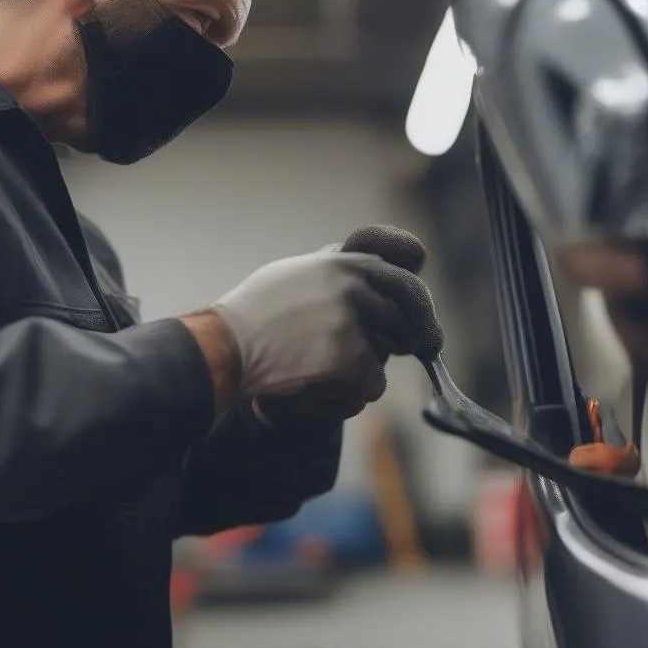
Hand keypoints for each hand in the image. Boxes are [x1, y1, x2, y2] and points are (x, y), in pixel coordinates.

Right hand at [210, 233, 439, 400]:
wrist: (228, 344)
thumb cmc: (256, 310)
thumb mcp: (296, 270)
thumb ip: (334, 264)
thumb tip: (367, 258)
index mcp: (346, 263)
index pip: (407, 277)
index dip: (416, 302)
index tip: (419, 318)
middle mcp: (354, 287)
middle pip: (406, 317)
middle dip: (402, 336)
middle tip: (393, 349)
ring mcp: (352, 322)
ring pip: (389, 351)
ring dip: (370, 362)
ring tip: (330, 361)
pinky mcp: (347, 358)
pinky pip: (373, 382)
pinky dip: (354, 389)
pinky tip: (324, 382)